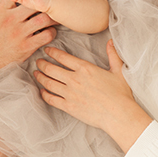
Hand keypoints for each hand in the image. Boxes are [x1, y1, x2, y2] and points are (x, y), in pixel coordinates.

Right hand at [0, 0, 55, 73]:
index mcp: (0, 9)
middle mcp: (11, 19)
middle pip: (36, 4)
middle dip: (42, 4)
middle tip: (49, 6)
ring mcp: (20, 32)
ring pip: (44, 18)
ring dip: (51, 18)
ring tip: (54, 18)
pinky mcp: (26, 46)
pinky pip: (47, 35)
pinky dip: (51, 33)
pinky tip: (49, 32)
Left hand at [34, 41, 152, 151]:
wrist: (118, 114)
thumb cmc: (120, 94)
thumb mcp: (118, 71)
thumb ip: (113, 55)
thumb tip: (110, 42)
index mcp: (85, 68)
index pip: (63, 57)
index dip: (52, 52)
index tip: (47, 50)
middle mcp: (74, 79)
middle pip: (51, 69)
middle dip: (42, 64)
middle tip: (38, 61)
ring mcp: (70, 94)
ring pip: (48, 83)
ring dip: (40, 77)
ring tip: (36, 73)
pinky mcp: (68, 107)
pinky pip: (51, 99)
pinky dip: (44, 94)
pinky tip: (42, 91)